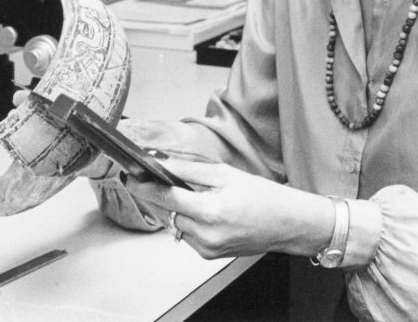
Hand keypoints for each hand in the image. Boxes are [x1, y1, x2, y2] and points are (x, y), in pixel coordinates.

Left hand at [124, 159, 332, 258]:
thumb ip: (189, 169)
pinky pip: (187, 234)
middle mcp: (206, 235)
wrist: (287, 224)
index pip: (166, 198)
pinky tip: (210, 213)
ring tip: (203, 198)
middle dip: (167, 195)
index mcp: (211, 211)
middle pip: (168, 211)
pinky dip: (191, 222)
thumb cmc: (261, 196)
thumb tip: (161, 163)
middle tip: (175, 181)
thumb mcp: (224, 174)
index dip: (144, 186)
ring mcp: (206, 248)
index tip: (130, 177)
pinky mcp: (208, 255)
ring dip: (180, 209)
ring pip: (176, 223)